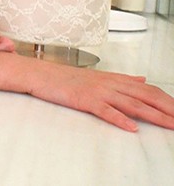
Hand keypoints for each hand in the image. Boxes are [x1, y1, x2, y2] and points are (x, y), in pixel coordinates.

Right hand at [28, 63, 173, 130]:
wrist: (40, 74)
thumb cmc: (66, 77)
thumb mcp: (98, 76)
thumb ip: (123, 79)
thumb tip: (143, 80)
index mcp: (114, 79)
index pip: (148, 89)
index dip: (166, 100)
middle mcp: (110, 84)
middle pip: (146, 97)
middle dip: (167, 109)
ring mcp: (98, 92)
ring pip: (132, 104)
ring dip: (154, 115)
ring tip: (170, 125)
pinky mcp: (85, 100)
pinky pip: (106, 110)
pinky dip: (120, 119)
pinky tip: (131, 128)